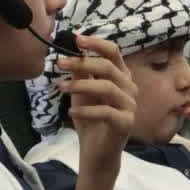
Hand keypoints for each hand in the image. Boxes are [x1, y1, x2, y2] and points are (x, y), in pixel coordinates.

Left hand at [56, 35, 136, 175]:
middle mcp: (129, 87)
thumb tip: (72, 48)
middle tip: (60, 64)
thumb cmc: (90, 118)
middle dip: (82, 63)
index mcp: (120, 76)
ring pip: (107, 87)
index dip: (96, 43)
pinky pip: (106, 112)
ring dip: (80, 85)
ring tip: (60, 88)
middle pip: (108, 67)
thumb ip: (80, 72)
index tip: (76, 39)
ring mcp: (130, 105)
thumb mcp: (82, 91)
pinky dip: (86, 110)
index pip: (113, 52)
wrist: (96, 150)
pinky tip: (70, 112)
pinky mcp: (126, 122)